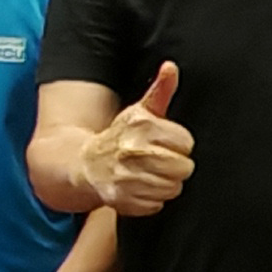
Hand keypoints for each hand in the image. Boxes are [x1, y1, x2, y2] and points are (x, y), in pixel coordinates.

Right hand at [81, 61, 194, 216]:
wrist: (84, 163)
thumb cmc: (121, 136)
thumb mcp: (141, 110)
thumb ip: (161, 90)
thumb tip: (171, 66)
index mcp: (142, 125)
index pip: (187, 143)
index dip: (179, 146)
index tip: (165, 145)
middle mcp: (134, 149)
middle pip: (184, 168)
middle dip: (175, 167)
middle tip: (159, 162)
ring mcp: (127, 176)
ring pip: (172, 188)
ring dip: (164, 185)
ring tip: (148, 175)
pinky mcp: (122, 198)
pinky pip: (156, 205)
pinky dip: (151, 201)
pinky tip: (139, 189)